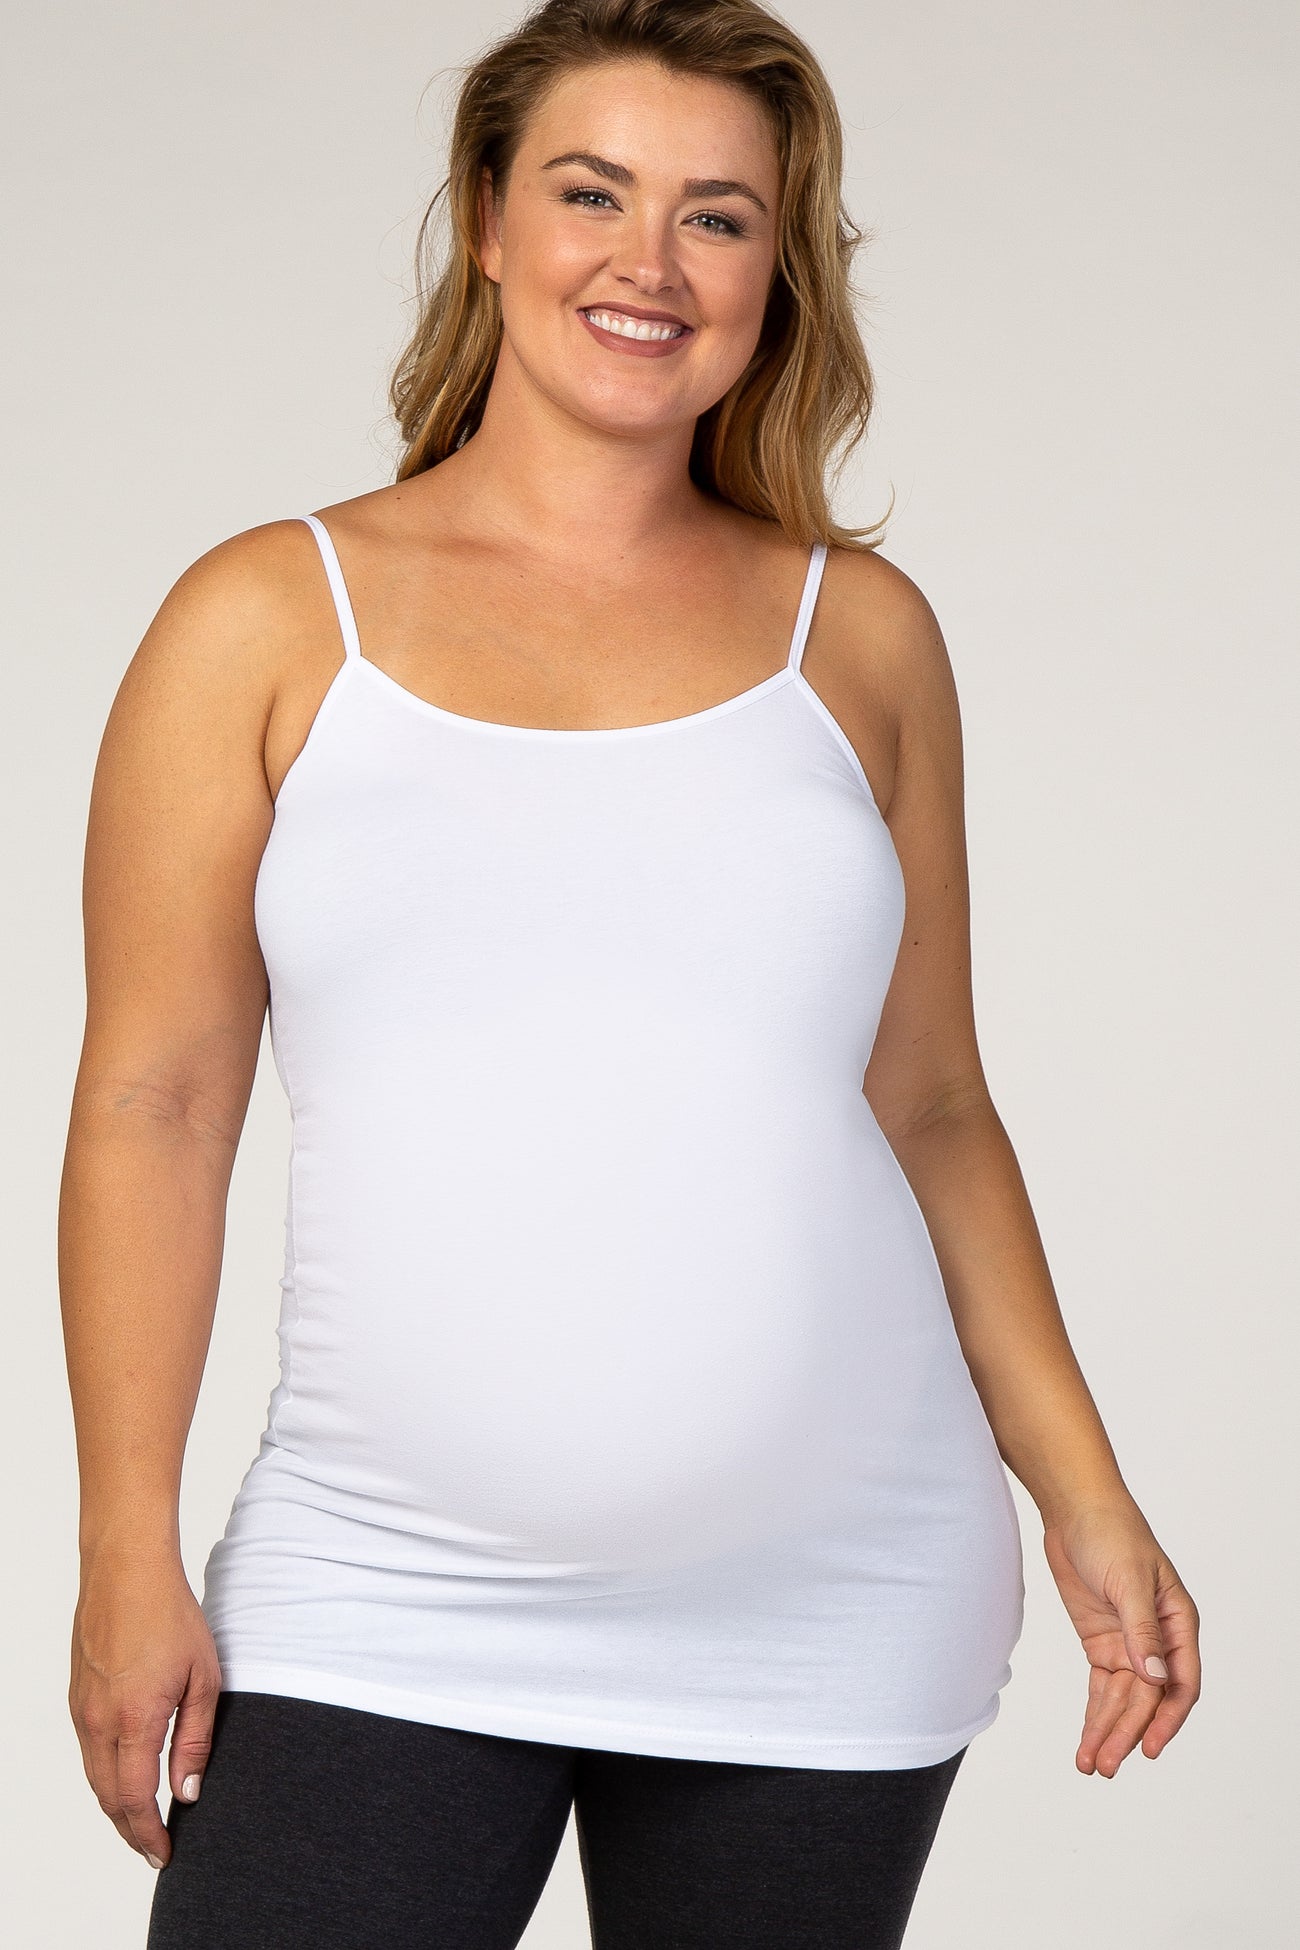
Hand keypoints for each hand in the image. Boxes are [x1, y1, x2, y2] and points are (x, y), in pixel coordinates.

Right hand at [69, 1547, 222, 1869]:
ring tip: (144, 1820)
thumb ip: (195, 1739)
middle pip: (108, 1797)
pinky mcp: (77, 1697)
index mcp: (133, 1720)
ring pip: (95, 1776)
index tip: (164, 1854)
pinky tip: (126, 1776)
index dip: (148, 1834)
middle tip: (156, 1847)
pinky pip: (89, 1750)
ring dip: (116, 1804)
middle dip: (131, 1829)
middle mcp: (98, 1721)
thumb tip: (187, 1791)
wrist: (126, 1570)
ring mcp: (82, 1709)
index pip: (134, 1800)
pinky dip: (106, 1775)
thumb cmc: (170, 1616)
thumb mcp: (202, 1678)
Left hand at [1041, 1498, 1200, 1777]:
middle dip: (1126, 1732)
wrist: (1074, 1509)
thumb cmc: (1111, 1533)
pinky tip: (1087, 1739)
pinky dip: (1094, 1713)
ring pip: (1122, 1699)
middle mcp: (1157, 1640)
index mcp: (1177, 1623)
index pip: (1180, 1684)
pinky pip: (1102, 1687)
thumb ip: (1141, 1631)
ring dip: (1108, 1731)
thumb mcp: (1129, 1580)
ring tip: (1091, 1765)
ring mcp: (1128, 1643)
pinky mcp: (1102, 1642)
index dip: (1166, 1720)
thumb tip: (1155, 1679)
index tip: (1148, 1747)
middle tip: (1106, 1765)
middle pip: (1146, 1699)